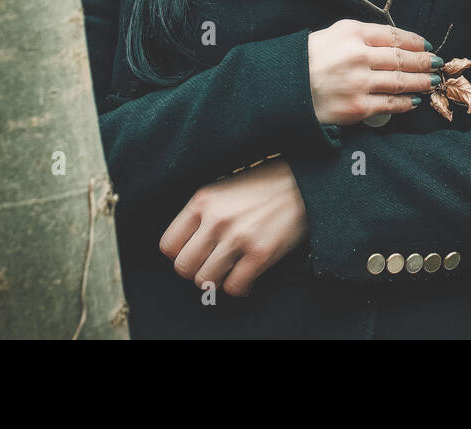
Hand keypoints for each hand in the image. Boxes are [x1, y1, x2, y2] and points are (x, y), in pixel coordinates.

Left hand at [160, 159, 307, 297]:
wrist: (301, 183)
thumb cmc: (262, 186)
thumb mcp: (223, 188)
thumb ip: (202, 212)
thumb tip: (186, 245)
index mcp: (203, 200)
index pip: (168, 245)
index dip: (179, 254)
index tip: (193, 253)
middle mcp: (216, 219)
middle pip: (183, 267)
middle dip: (196, 271)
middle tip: (211, 265)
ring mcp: (238, 237)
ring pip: (205, 281)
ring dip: (216, 281)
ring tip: (228, 271)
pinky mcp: (260, 253)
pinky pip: (234, 287)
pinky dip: (239, 288)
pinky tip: (246, 278)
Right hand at [307, 18, 441, 126]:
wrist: (284, 89)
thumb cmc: (307, 60)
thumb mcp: (333, 34)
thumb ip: (362, 35)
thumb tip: (396, 42)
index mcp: (352, 32)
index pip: (394, 35)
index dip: (415, 42)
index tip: (426, 45)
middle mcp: (358, 55)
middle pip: (402, 58)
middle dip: (424, 62)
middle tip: (437, 64)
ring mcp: (359, 82)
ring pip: (401, 81)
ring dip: (421, 81)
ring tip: (432, 81)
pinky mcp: (358, 107)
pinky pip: (391, 104)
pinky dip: (407, 102)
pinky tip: (415, 100)